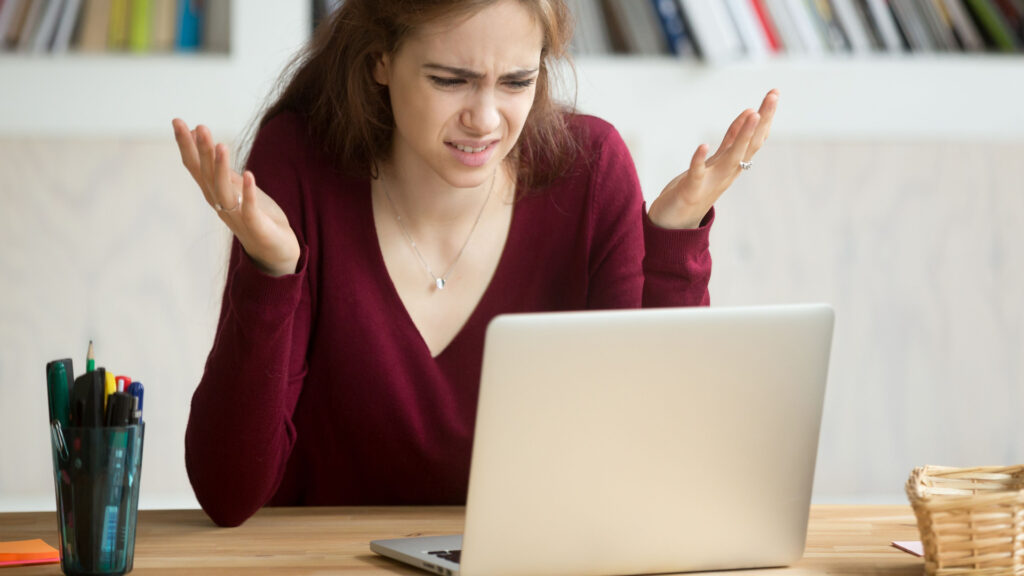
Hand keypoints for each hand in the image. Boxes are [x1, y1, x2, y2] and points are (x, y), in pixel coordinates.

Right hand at [172, 119, 300, 276]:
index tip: (178, 121)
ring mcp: (237, 217)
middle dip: (202, 151)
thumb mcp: (236, 188)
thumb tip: (201, 139)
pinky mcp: (257, 227)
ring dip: (220, 168)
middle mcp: (221, 205)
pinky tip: (248, 174)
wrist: (276, 253)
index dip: (187, 145)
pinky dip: (248, 192)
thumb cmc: (256, 217)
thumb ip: (219, 167)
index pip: (196, 167)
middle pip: (207, 176)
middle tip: (199, 127)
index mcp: (215, 193)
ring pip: (224, 191)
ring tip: (220, 145)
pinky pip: (250, 209)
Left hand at [648, 89, 778, 229]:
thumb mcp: (716, 161)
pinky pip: (696, 173)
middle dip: (762, 119)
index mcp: (733, 164)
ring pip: (731, 157)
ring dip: (742, 135)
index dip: (765, 116)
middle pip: (750, 144)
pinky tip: (703, 145)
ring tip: (752, 113)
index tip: (774, 93)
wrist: (674, 225)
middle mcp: (727, 172)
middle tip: (773, 95)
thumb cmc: (696, 189)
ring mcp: (711, 182)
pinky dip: (699, 159)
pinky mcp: (691, 190)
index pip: (754, 138)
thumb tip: (749, 113)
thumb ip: (731, 140)